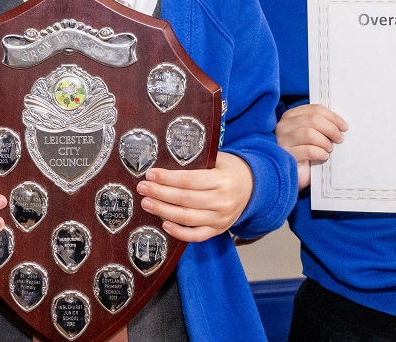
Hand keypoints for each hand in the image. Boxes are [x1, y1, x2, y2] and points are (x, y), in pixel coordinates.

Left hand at [138, 152, 252, 241]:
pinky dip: (179, 232)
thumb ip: (196, 163)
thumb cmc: (230, 169)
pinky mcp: (218, 230)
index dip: (167, 178)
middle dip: (160, 194)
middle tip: (142, 188)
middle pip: (185, 199)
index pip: (189, 180)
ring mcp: (221, 219)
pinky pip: (196, 236)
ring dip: (163, 211)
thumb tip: (164, 164)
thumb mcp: (218, 159)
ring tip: (147, 203)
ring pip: (187, 218)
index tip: (150, 174)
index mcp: (222, 180)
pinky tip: (164, 223)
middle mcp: (222, 201)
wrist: (253, 186)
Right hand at [275, 104, 346, 189]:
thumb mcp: (313, 136)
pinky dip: (320, 153)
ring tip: (329, 149)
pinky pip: (308, 150)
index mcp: (292, 116)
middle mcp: (284, 125)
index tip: (344, 127)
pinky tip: (323, 156)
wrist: (293, 175)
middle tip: (339, 139)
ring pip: (309, 133)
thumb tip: (341, 125)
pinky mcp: (286, 155)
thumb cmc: (305, 154)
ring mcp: (283, 139)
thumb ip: (321, 126)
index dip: (333, 117)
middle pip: (313, 119)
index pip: (315, 109)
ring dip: (325, 142)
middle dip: (331, 129)